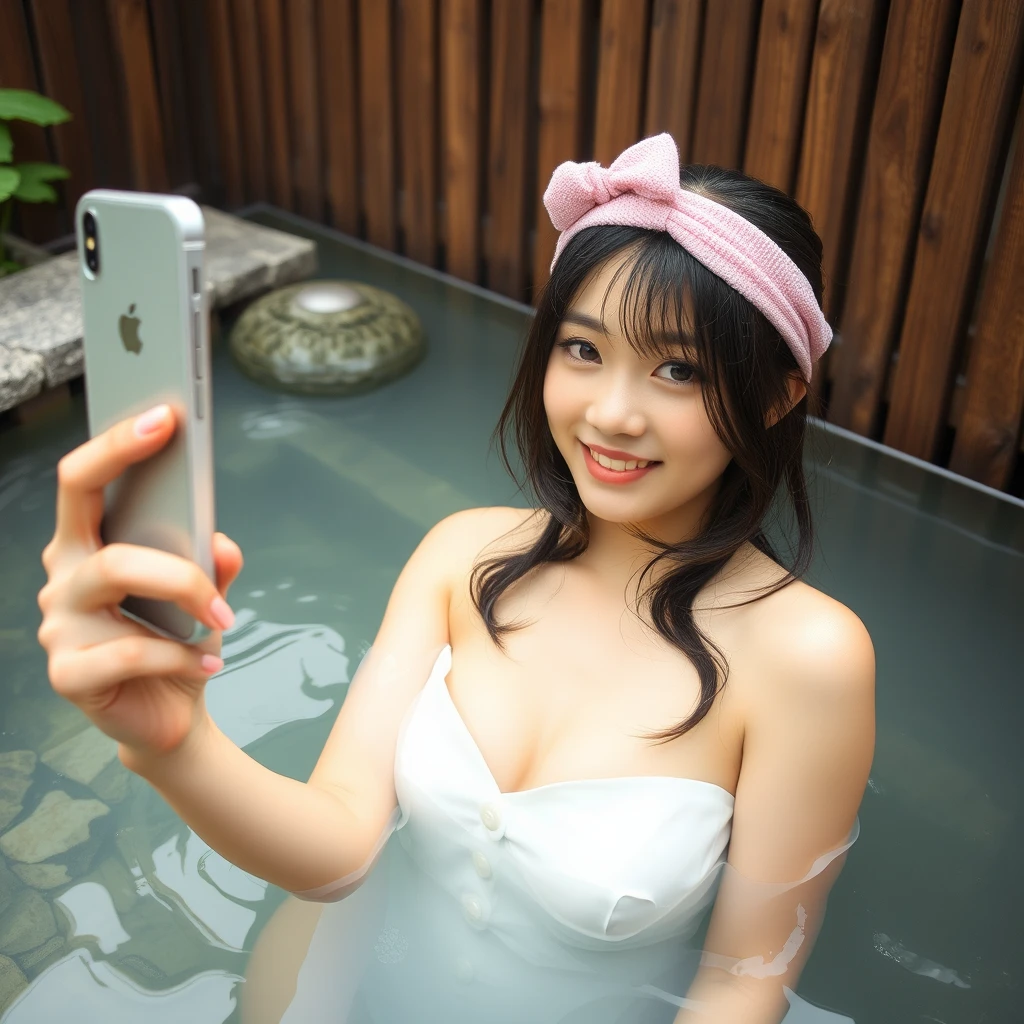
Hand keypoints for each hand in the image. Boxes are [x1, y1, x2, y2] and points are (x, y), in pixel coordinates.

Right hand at [36, 403, 243, 758]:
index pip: (85, 479)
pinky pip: (129, 649)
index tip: (165, 414)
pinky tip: (209, 663)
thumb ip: (212, 560)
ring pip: (115, 572)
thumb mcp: (205, 590)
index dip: (117, 441)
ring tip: (223, 617)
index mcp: (88, 541)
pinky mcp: (68, 673)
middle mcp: (62, 574)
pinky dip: (181, 654)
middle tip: (215, 550)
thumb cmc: (180, 636)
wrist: (169, 710)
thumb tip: (219, 543)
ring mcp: (58, 623)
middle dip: (149, 504)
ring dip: (183, 589)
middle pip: (85, 512)